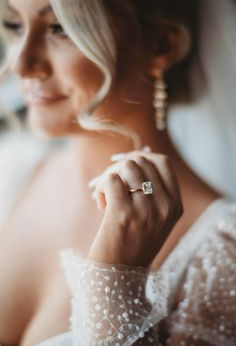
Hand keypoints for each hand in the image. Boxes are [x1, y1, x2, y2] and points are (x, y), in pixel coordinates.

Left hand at [88, 151, 182, 266]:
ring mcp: (146, 210)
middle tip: (109, 184)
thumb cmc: (132, 244)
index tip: (125, 162)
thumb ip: (151, 190)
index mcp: (175, 206)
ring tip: (106, 197)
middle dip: (120, 166)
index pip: (163, 162)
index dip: (142, 155)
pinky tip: (100, 204)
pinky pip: (111, 180)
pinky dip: (101, 187)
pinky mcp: (123, 215)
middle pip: (141, 161)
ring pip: (126, 167)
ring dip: (110, 177)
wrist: (118, 277)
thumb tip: (136, 155)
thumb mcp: (153, 218)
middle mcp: (165, 207)